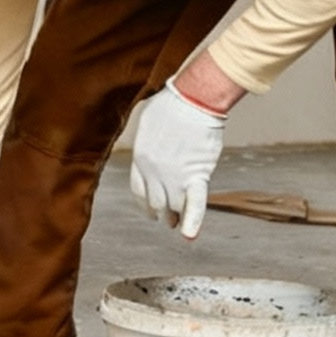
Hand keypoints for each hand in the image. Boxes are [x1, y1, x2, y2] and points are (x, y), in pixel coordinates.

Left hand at [130, 79, 226, 239]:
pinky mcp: (197, 175)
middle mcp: (154, 173)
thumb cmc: (170, 103)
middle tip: (166, 218)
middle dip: (161, 211)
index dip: (144, 201)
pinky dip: (193, 222)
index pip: (138, 190)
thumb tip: (148, 138)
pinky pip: (195, 204)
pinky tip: (189, 237)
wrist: (192, 100)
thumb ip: (146, 138)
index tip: (150, 208)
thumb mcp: (146, 121)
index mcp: (140, 159)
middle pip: (156, 201)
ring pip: (174, 205)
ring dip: (176, 216)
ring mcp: (175, 176)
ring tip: (178, 223)